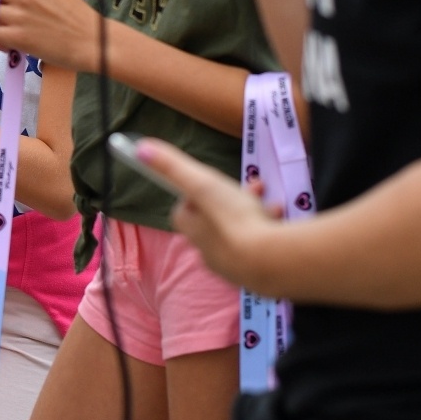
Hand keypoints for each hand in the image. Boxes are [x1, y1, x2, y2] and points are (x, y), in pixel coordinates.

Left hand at [134, 137, 280, 288]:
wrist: (269, 261)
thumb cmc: (232, 218)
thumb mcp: (202, 184)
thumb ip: (173, 166)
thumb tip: (140, 148)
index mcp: (193, 230)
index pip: (182, 212)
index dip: (192, 196)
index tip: (208, 183)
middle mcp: (209, 251)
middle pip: (213, 220)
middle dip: (230, 200)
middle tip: (250, 188)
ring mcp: (234, 264)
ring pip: (239, 231)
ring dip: (253, 211)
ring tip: (268, 200)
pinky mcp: (258, 271)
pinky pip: (259, 243)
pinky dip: (267, 227)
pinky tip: (280, 218)